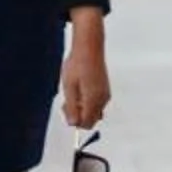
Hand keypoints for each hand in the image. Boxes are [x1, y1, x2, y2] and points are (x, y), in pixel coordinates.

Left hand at [61, 14, 109, 128]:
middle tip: (67, 102)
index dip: (75, 121)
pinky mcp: (105, 90)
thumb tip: (73, 123)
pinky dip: (88, 102)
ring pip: (94, 112)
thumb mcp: (69, 87)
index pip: (86, 123)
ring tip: (73, 94)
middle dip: (79, 116)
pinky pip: (97, 104)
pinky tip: (80, 89)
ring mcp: (105, 94)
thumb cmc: (77, 64)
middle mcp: (102, 100)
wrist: (89, 48)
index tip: (66, 109)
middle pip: (91, 120)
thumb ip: (71, 107)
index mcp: (93, 100)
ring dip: (83, 109)